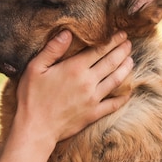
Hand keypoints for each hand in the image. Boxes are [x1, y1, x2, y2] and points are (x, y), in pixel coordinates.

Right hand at [16, 30, 132, 142]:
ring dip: (125, 68)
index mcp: (74, 68)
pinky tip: (128, 91)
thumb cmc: (31, 97)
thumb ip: (52, 50)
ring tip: (130, 60)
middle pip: (111, 62)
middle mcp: (88, 81)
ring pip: (116, 80)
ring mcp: (93, 99)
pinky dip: (123, 97)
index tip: (121, 33)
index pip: (99, 50)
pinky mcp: (93, 113)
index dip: (112, 40)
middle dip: (122, 51)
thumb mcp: (34, 69)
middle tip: (129, 43)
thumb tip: (67, 33)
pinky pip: (114, 104)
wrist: (35, 128)